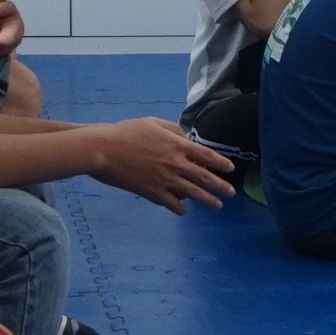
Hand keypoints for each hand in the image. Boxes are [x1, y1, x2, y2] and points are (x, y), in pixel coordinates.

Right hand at [88, 117, 235, 213]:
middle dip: (220, 186)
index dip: (220, 163)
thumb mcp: (153, 123)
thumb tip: (186, 137)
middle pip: (204, 177)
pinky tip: (185, 211)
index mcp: (177, 145)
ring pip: (193, 193)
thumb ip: (173, 129)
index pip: (206, 155)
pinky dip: (180, 209)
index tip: (230, 169)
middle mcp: (176, 163)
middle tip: (231, 193)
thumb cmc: (126, 132)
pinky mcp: (152, 192)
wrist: (104, 149)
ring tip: (217, 206)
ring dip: (207, 201)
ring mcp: (165, 180)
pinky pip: (172, 203)